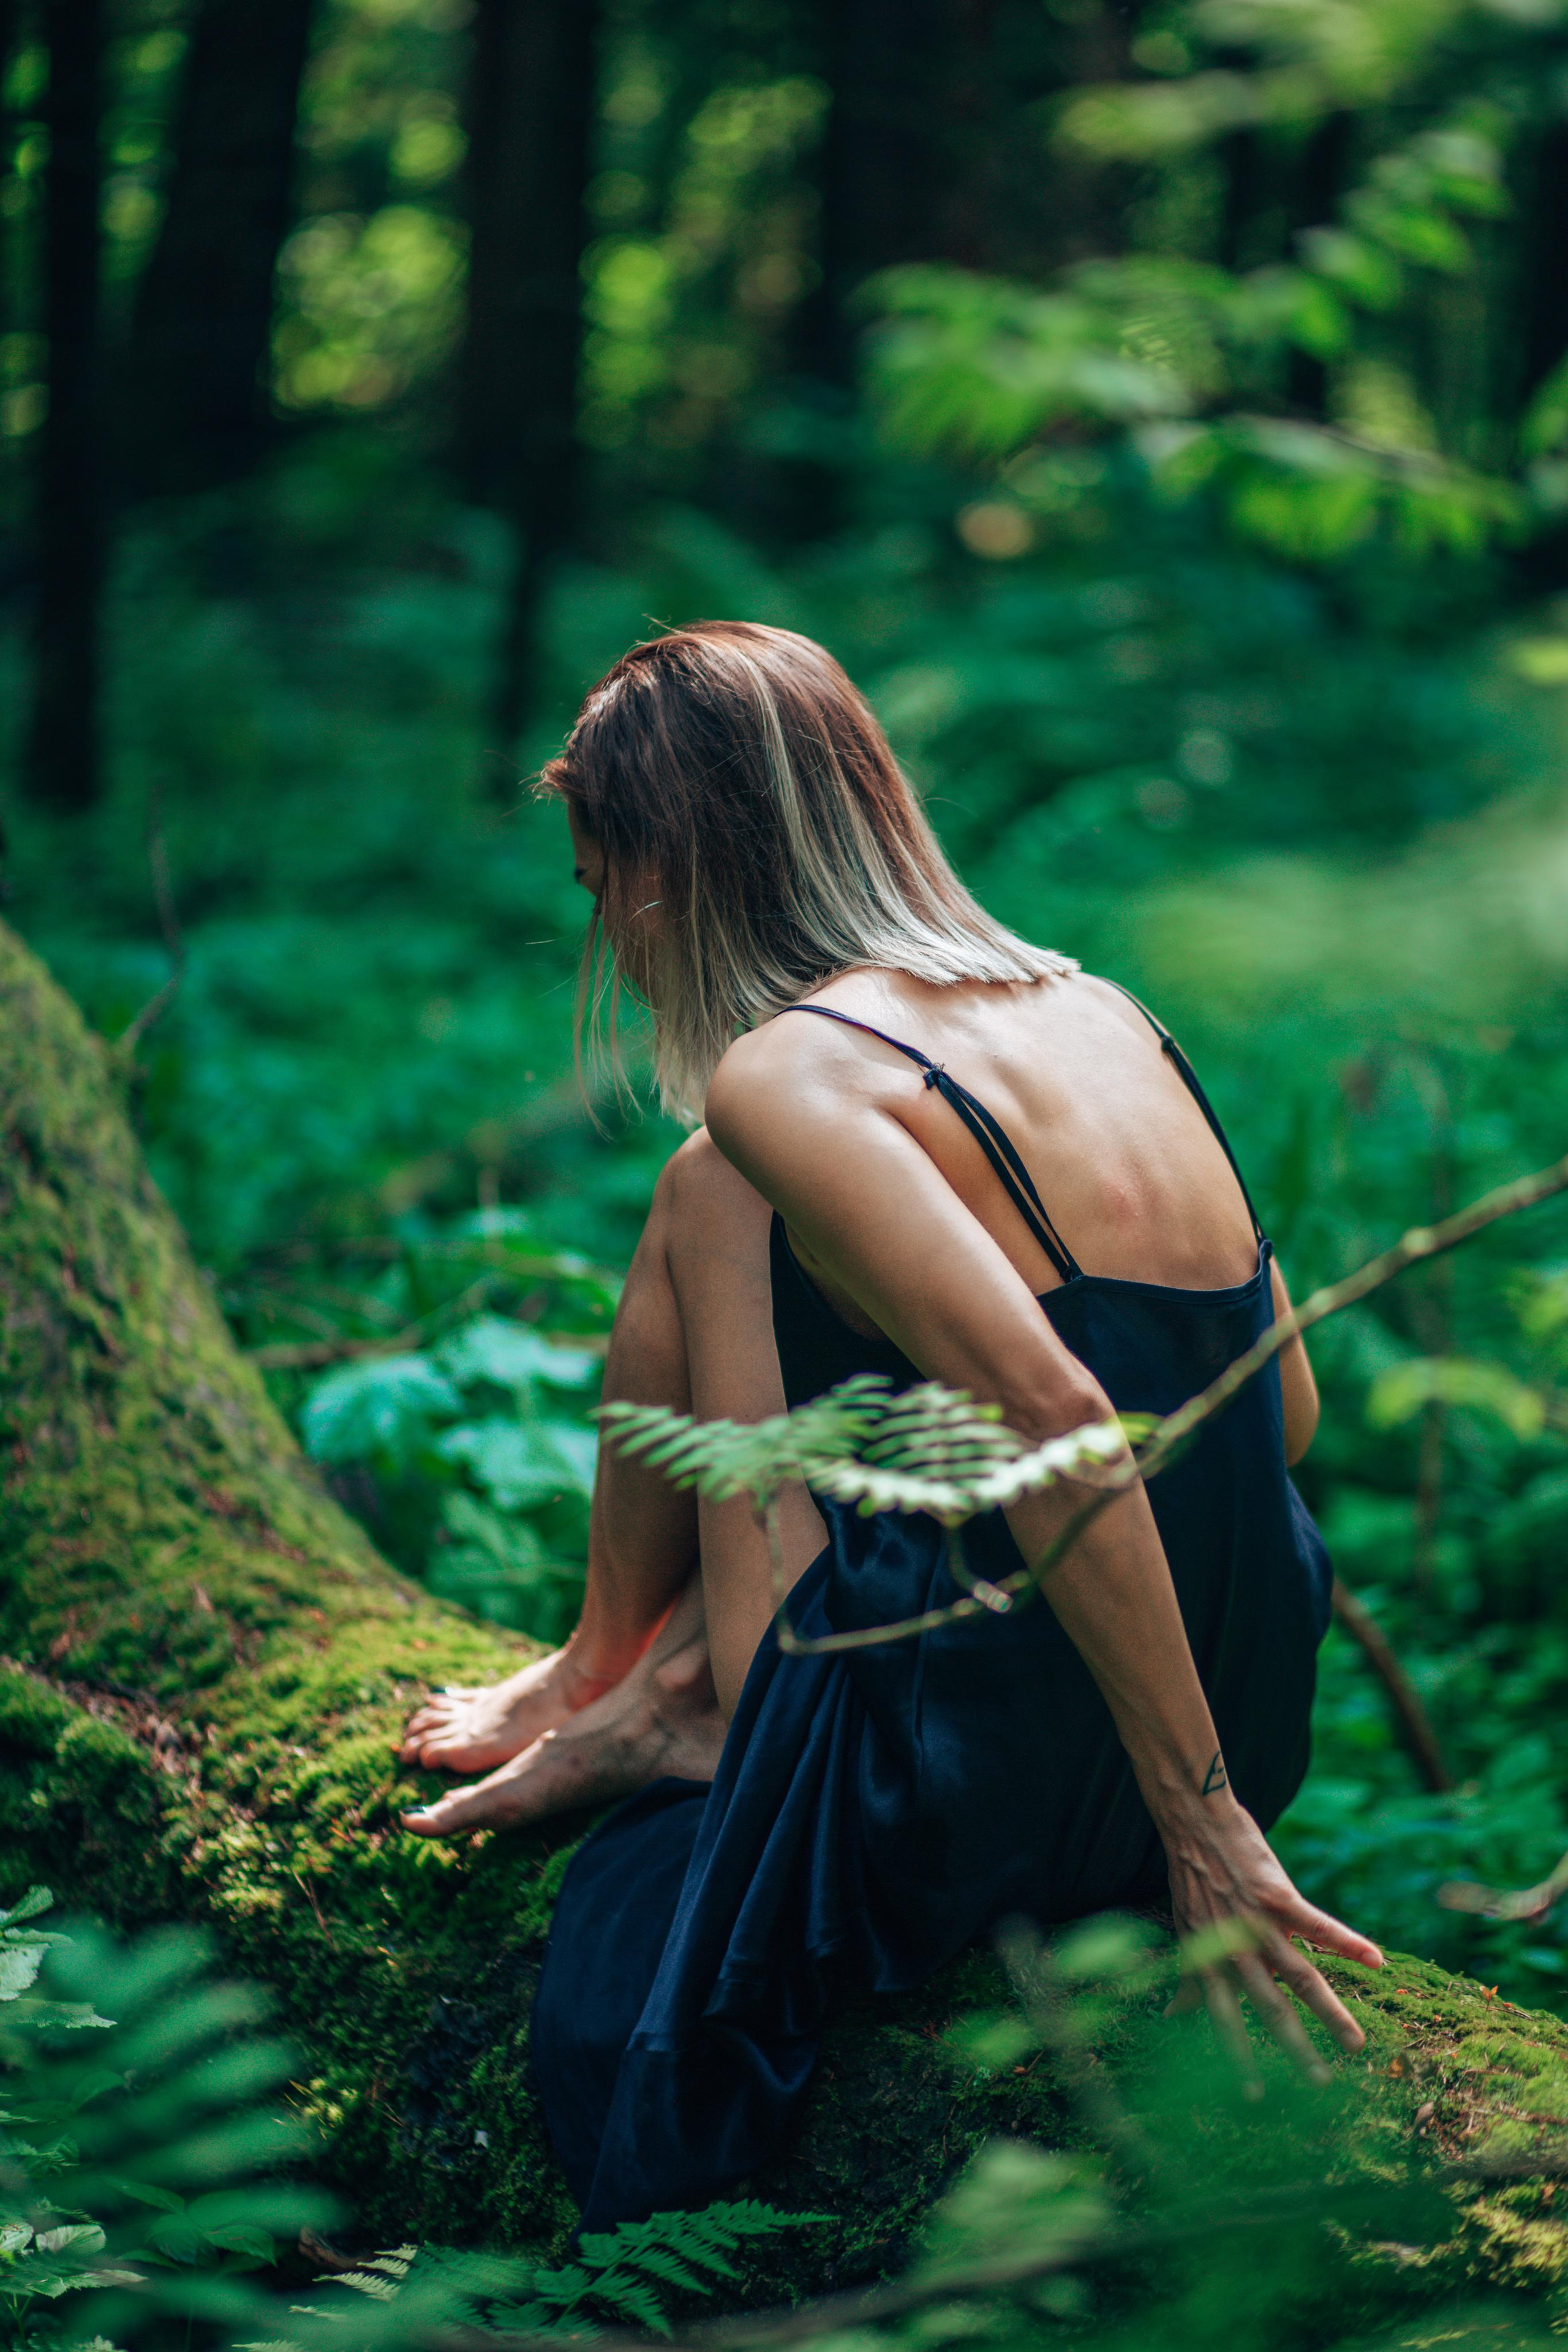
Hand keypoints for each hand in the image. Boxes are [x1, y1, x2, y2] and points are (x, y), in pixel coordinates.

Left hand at [1159, 1787, 1382, 2087]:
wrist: (1194, 1822)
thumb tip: (1172, 2018)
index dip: (1238, 2057)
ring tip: (1357, 2044)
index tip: (1255, 2096)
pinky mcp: (1278, 1894)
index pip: (1224, 2019)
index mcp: (1211, 1960)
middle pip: (1269, 2007)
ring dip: (1330, 2012)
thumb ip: (1188, 1979)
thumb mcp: (1184, 1932)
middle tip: (1320, 2085)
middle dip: (1294, 2049)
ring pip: (1300, 1976)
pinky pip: (1318, 1924)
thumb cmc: (1192, 1880)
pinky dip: (1347, 1941)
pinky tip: (1376, 1960)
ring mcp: (1257, 1922)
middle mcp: (1234, 1949)